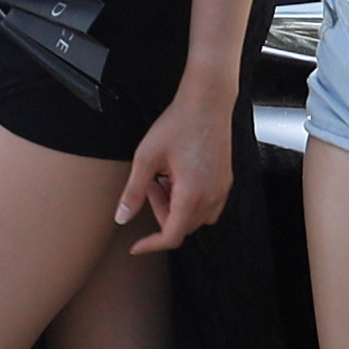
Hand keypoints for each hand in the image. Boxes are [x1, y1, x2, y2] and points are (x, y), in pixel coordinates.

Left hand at [116, 86, 234, 251]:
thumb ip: (134, 191)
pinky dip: (189, 200)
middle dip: (161, 212)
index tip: (136, 245)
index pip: (172, 236)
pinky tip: (180, 176)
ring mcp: (222, 189)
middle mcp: (211, 196)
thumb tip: (122, 217)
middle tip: (152, 183)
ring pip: (194, 217)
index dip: (151, 244)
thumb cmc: (179, 124)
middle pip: (182, 226)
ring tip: (166, 178)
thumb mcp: (146, 157)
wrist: (207, 102)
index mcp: (191, 194)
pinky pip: (207, 205)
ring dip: (175, 207)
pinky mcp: (225, 181)